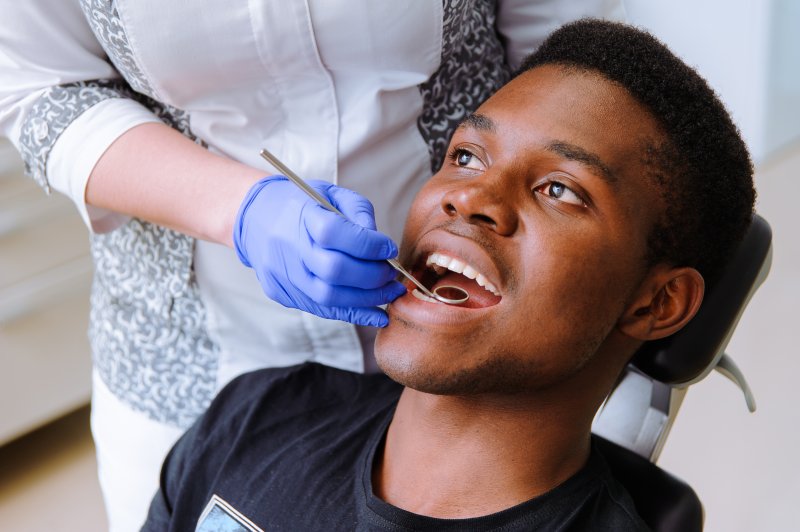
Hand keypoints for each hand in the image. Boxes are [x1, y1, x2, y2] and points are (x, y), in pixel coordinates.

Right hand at [233, 176, 405, 326]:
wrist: (254, 218)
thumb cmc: (300, 204)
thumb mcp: (331, 193)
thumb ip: (359, 212)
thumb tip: (381, 246)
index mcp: (299, 214)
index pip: (335, 233)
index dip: (369, 245)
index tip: (389, 248)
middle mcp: (287, 247)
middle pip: (334, 270)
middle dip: (372, 276)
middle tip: (391, 274)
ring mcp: (282, 274)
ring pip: (329, 297)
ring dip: (368, 299)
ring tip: (390, 292)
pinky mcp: (282, 293)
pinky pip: (322, 309)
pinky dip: (353, 313)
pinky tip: (376, 313)